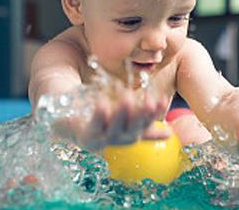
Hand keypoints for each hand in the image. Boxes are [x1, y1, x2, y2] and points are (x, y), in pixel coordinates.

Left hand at [54, 88, 168, 150]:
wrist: (68, 122)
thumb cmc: (100, 121)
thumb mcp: (124, 120)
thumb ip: (143, 124)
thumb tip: (170, 134)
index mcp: (128, 136)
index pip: (144, 125)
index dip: (153, 114)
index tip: (160, 99)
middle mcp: (117, 141)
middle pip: (131, 130)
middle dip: (141, 116)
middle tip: (149, 100)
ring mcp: (101, 141)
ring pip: (114, 130)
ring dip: (122, 114)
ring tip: (128, 97)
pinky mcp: (85, 137)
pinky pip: (93, 127)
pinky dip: (99, 116)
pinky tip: (103, 103)